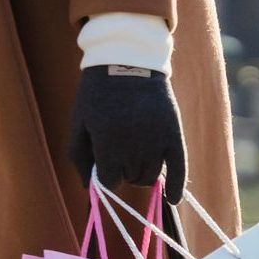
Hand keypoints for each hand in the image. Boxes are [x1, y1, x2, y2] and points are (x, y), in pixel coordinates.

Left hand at [69, 66, 187, 203]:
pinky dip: (176, 187)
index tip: (104, 166)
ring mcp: (156, 140)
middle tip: (119, 153)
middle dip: (122, 171)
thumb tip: (89, 189)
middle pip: (130, 180)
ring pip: (150, 177)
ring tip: (135, 156)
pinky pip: (179, 171)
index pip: (109, 181)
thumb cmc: (97, 92)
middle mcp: (133, 144)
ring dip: (141, 173)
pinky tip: (172, 198)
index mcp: (107, 141)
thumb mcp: (79, 120)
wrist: (127, 60)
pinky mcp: (174, 135)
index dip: (105, 176)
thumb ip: (78, 155)